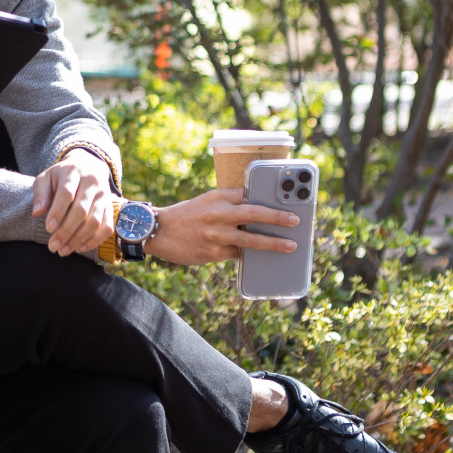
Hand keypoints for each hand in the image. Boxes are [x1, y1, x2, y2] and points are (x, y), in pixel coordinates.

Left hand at [31, 149, 115, 256]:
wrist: (88, 165)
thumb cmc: (62, 175)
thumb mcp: (46, 178)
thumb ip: (40, 194)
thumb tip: (37, 213)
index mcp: (73, 172)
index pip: (67, 193)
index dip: (58, 212)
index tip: (49, 228)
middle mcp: (92, 183)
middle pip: (81, 210)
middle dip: (66, 231)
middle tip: (53, 246)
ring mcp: (103, 195)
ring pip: (95, 220)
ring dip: (79, 239)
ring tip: (64, 250)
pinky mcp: (110, 207)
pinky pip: (107, 226)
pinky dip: (95, 240)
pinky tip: (80, 248)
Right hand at [147, 189, 298, 265]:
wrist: (158, 231)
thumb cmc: (186, 215)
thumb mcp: (207, 201)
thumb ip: (229, 203)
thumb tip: (256, 210)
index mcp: (218, 196)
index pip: (248, 194)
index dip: (269, 198)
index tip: (287, 201)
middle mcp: (218, 213)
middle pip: (254, 214)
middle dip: (277, 218)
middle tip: (295, 221)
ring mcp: (216, 234)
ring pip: (251, 240)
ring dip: (273, 244)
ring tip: (290, 246)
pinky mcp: (213, 252)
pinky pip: (238, 254)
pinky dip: (251, 256)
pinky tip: (264, 258)